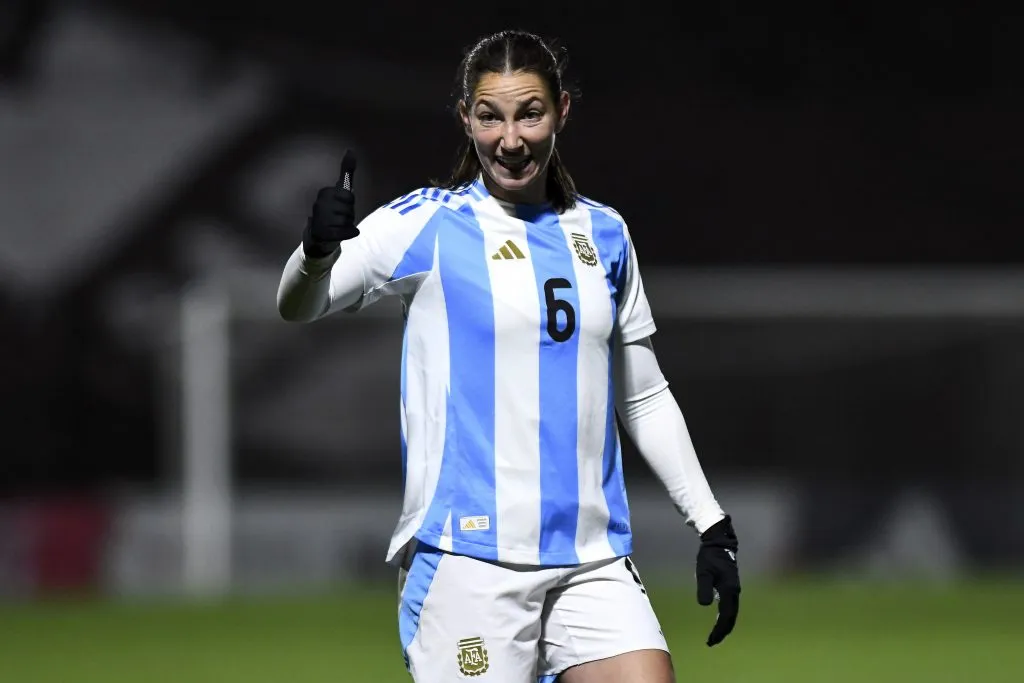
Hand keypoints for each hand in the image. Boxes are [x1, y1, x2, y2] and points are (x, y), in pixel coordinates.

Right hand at [302, 150, 358, 257]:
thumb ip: (347, 172)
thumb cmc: (334, 210)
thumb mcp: (341, 190)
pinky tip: (346, 232)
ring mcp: (319, 219)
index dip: (350, 204)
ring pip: (348, 221)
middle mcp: (319, 204)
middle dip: (349, 214)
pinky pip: (345, 232)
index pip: (350, 197)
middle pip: (350, 209)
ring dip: (347, 224)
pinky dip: (350, 233)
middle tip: (339, 217)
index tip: (340, 205)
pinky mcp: (323, 233)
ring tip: (337, 225)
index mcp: (324, 193)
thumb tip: (351, 149)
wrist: (321, 235)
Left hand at [696, 515, 740, 646]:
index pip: (725, 616)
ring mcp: (734, 589)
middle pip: (731, 617)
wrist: (719, 542)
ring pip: (732, 612)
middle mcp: (734, 591)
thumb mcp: (703, 572)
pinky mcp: (731, 586)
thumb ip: (704, 588)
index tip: (711, 640)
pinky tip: (718, 618)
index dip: (719, 630)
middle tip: (712, 642)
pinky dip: (725, 615)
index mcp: (729, 590)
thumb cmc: (709, 556)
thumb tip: (706, 605)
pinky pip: (730, 606)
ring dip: (724, 624)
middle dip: (722, 631)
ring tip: (716, 635)